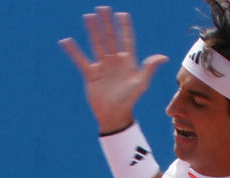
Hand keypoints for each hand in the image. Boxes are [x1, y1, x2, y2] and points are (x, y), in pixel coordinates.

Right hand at [59, 6, 167, 132]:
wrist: (114, 115)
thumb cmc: (129, 100)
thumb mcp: (141, 83)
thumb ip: (149, 68)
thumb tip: (163, 57)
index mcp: (128, 61)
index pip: (126, 39)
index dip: (124, 27)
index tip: (122, 14)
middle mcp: (114, 61)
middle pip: (110, 37)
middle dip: (106, 22)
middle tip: (102, 8)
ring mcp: (102, 66)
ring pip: (96, 44)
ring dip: (92, 30)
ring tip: (88, 16)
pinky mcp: (90, 74)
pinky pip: (80, 60)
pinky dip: (73, 51)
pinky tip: (66, 41)